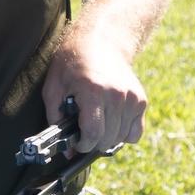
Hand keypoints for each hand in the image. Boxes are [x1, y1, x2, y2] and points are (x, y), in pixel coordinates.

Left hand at [42, 32, 146, 154]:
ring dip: (107, 139)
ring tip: (96, 123)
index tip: (76, 142)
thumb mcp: (53, 89)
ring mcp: (132, 98)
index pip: (94, 133)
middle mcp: (117, 95)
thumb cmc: (71, 65)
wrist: (99, 42)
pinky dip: (123, 134)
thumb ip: (56, 120)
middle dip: (92, 142)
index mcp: (94, 92)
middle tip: (83, 131)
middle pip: (107, 140)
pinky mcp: (141, 100)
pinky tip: (111, 124)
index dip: (83, 145)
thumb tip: (68, 152)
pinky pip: (135, 133)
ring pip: (121, 139)